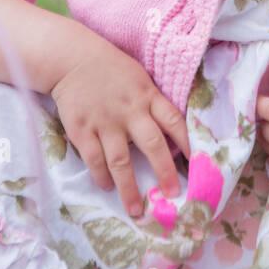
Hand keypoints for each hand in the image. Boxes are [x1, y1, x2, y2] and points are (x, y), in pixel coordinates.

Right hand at [50, 41, 190, 217]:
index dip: (187, 143)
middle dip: (164, 173)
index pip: (173, 121)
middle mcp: (129, 110)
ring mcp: (105, 121)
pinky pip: (94, 158)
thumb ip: (153, 105)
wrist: (72, 58)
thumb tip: (172, 138)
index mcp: (147, 96)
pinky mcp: (81, 129)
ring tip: (136, 209)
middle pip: (152, 145)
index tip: (197, 166)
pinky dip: (101, 176)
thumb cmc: (112, 70)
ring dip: (129, 188)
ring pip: (120, 161)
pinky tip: (106, 186)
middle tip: (173, 196)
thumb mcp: (139, 79)